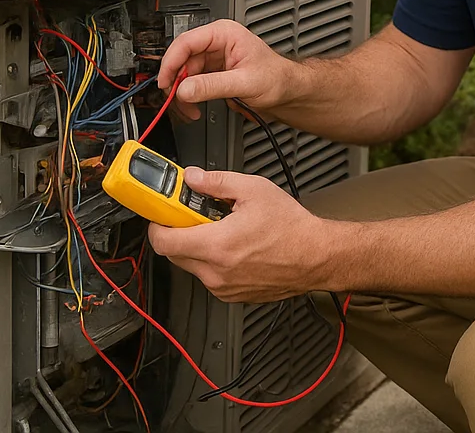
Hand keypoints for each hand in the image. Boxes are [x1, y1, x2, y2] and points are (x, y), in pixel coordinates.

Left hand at [146, 167, 336, 301]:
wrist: (317, 256)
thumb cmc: (292, 228)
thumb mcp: (254, 190)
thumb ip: (217, 182)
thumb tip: (194, 178)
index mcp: (216, 245)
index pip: (163, 241)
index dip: (157, 223)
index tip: (163, 212)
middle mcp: (215, 272)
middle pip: (173, 254)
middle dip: (178, 232)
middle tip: (193, 216)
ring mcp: (223, 287)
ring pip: (191, 265)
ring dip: (196, 247)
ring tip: (221, 230)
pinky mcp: (232, 295)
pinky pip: (209, 277)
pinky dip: (212, 262)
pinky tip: (234, 247)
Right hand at [158, 19, 297, 121]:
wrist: (288, 92)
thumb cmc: (278, 78)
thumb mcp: (244, 82)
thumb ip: (213, 86)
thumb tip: (185, 89)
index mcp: (224, 34)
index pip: (186, 42)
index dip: (171, 62)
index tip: (165, 81)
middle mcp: (216, 43)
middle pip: (181, 59)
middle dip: (176, 82)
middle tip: (175, 100)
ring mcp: (213, 59)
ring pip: (184, 74)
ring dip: (182, 94)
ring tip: (189, 109)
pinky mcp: (213, 74)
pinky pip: (191, 84)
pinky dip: (189, 98)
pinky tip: (194, 107)